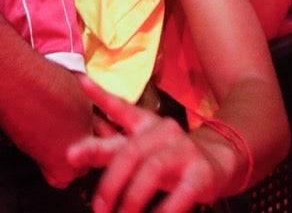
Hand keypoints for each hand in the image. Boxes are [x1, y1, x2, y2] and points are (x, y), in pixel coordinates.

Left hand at [65, 76, 222, 212]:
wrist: (218, 158)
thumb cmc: (169, 151)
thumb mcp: (141, 137)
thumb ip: (110, 129)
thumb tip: (80, 89)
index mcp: (146, 123)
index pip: (119, 114)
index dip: (99, 106)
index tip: (72, 144)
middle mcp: (164, 131)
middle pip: (130, 152)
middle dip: (110, 183)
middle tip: (99, 208)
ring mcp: (185, 151)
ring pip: (153, 170)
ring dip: (133, 198)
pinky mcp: (202, 173)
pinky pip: (182, 193)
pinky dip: (165, 210)